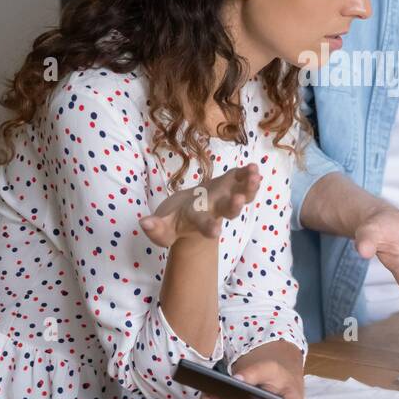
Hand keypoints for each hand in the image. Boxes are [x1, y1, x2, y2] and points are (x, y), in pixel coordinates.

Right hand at [140, 163, 260, 246]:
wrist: (189, 215)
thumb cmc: (174, 222)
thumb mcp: (162, 228)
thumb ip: (155, 229)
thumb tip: (143, 223)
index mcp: (197, 221)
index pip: (203, 226)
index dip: (209, 228)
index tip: (215, 232)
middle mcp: (214, 210)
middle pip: (227, 210)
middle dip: (233, 206)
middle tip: (238, 199)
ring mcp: (224, 197)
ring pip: (241, 194)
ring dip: (248, 186)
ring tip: (255, 176)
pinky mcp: (227, 184)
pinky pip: (240, 179)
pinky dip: (247, 173)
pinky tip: (254, 167)